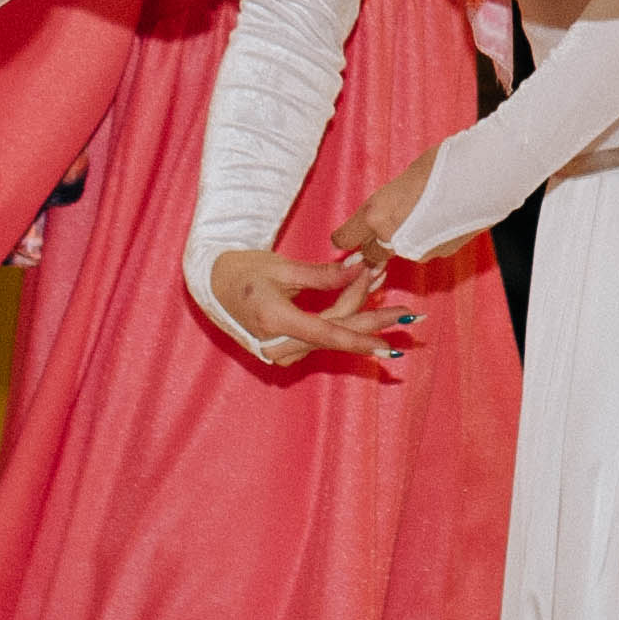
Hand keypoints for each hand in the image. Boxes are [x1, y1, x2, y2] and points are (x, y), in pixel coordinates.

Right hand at [210, 245, 418, 365]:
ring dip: (359, 315)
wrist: (211, 285)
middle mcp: (277, 345)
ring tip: (386, 291)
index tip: (391, 339)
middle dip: (373, 321)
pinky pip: (320, 337)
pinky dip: (342, 321)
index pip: (329, 334)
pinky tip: (363, 304)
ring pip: (330, 335)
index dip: (363, 336)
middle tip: (407, 313)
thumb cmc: (243, 270)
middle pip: (336, 334)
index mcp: (275, 322)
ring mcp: (279, 352)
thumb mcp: (282, 267)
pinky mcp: (283, 350)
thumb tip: (360, 268)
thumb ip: (323, 274)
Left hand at [338, 144, 441, 261]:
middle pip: (370, 253)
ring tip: (421, 214)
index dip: (345, 236)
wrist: (486, 174)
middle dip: (372, 243)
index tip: (347, 234)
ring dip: (403, 240)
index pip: (344, 239)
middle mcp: (392, 239)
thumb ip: (388, 203)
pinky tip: (441, 219)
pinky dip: (427, 240)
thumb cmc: (443, 164)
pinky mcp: (440, 253)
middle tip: (382, 225)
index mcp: (376, 216)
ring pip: (400, 251)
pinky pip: (424, 249)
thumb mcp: (403, 179)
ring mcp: (417, 251)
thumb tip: (385, 211)